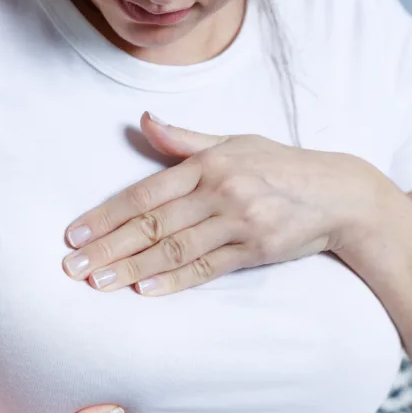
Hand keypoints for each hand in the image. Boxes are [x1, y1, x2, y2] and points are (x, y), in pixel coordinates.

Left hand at [61, 112, 381, 294]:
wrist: (340, 194)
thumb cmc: (281, 166)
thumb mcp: (235, 142)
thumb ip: (185, 140)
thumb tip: (143, 120)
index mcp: (208, 163)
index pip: (145, 193)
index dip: (106, 215)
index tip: (74, 235)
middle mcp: (220, 190)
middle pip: (152, 224)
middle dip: (107, 247)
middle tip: (71, 267)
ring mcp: (239, 221)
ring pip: (174, 249)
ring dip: (132, 267)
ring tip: (98, 283)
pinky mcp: (256, 249)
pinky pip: (207, 267)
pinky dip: (174, 281)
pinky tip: (144, 291)